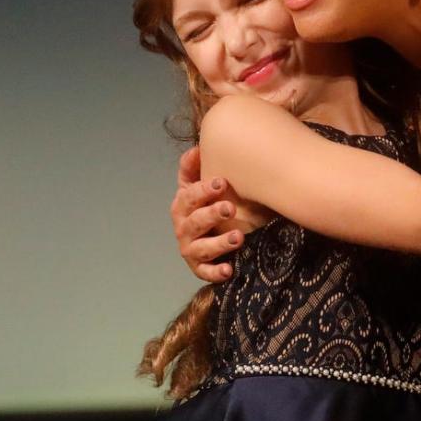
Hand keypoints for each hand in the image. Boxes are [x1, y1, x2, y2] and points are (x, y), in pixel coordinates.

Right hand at [170, 147, 240, 282]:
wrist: (209, 234)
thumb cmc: (207, 204)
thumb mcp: (200, 185)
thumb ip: (193, 167)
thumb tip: (197, 148)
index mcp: (182, 205)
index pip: (189, 195)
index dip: (204, 189)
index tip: (222, 182)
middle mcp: (184, 228)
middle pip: (195, 221)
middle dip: (212, 214)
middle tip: (230, 208)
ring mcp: (191, 249)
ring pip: (202, 247)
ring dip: (219, 243)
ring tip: (238, 238)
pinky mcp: (200, 267)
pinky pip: (206, 272)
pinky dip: (216, 272)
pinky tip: (229, 270)